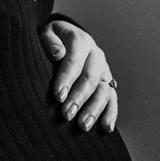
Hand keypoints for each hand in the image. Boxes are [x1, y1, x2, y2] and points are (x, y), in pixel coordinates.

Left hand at [39, 19, 118, 133]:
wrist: (66, 37)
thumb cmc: (52, 39)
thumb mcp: (47, 32)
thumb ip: (50, 41)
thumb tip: (58, 54)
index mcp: (81, 41)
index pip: (74, 61)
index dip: (66, 79)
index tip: (58, 96)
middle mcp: (96, 55)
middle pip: (90, 79)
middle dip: (79, 98)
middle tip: (66, 115)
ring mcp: (104, 70)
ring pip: (103, 91)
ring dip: (94, 109)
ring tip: (83, 126)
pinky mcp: (108, 83)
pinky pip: (112, 99)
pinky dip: (111, 114)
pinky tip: (106, 128)